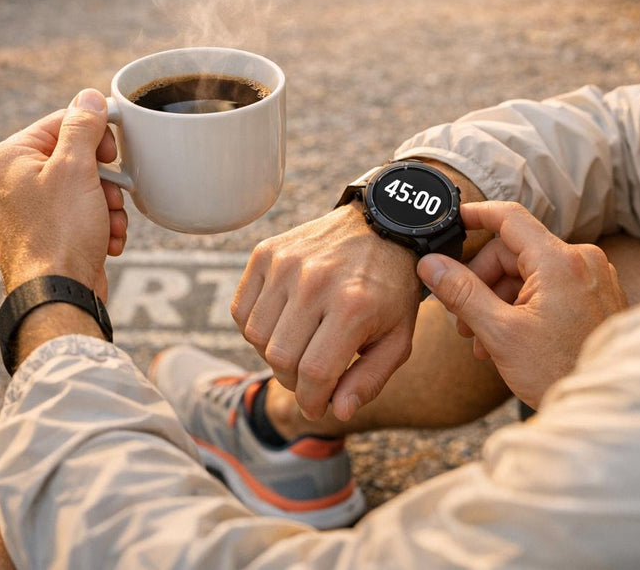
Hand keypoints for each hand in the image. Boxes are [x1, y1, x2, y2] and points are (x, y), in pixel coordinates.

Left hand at [0, 89, 127, 301]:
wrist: (56, 295)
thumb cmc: (60, 232)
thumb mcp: (76, 169)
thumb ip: (83, 127)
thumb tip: (89, 97)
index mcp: (9, 157)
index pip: (61, 122)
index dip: (95, 135)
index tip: (115, 153)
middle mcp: (11, 181)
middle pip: (74, 157)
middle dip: (105, 178)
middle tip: (114, 192)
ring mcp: (26, 212)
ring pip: (82, 189)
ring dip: (107, 205)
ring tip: (110, 223)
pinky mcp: (43, 236)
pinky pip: (78, 216)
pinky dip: (99, 225)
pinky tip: (106, 241)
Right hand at [231, 203, 421, 421]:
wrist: (382, 228)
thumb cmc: (392, 290)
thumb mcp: (398, 338)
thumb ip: (370, 380)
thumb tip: (336, 412)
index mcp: (354, 306)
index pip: (314, 373)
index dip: (312, 402)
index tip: (317, 407)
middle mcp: (316, 281)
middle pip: (280, 358)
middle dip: (294, 382)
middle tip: (310, 379)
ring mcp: (287, 263)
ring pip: (256, 336)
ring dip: (273, 356)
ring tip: (297, 350)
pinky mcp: (267, 252)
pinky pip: (241, 309)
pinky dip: (254, 328)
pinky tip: (281, 327)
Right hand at [417, 201, 626, 408]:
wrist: (603, 408)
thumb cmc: (558, 372)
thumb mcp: (500, 332)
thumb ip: (462, 293)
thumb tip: (431, 264)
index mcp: (560, 261)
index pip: (509, 218)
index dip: (476, 215)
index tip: (452, 220)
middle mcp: (582, 261)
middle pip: (514, 252)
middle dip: (482, 282)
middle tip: (460, 319)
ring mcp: (593, 278)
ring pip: (529, 273)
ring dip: (499, 300)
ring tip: (481, 341)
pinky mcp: (596, 296)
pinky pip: (550, 288)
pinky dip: (523, 306)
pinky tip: (507, 339)